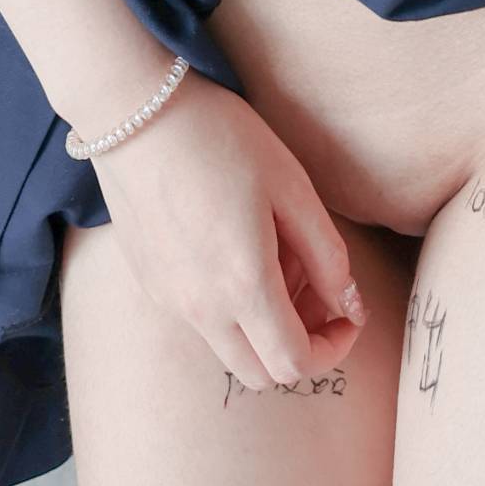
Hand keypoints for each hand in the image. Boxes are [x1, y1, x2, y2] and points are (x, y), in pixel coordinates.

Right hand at [91, 72, 369, 392]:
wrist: (134, 111)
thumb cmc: (221, 138)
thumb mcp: (292, 187)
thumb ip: (327, 256)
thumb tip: (350, 304)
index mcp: (242, 285)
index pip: (294, 364)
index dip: (334, 348)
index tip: (347, 312)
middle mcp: (201, 309)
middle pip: (262, 373)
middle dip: (299, 343)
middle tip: (313, 287)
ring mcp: (168, 301)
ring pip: (229, 349)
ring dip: (262, 326)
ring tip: (274, 256)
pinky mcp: (149, 285)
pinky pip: (199, 321)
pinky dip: (229, 307)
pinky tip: (233, 247)